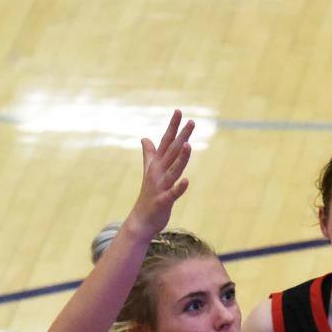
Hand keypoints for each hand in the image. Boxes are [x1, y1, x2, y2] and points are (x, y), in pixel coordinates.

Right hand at [125, 109, 193, 240]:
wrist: (140, 221)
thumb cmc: (148, 196)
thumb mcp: (148, 172)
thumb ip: (149, 155)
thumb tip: (145, 138)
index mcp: (156, 165)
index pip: (165, 142)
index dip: (172, 127)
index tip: (179, 111)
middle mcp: (158, 173)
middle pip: (171, 152)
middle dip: (181, 137)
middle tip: (191, 122)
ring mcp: (160, 187)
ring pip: (173, 170)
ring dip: (180, 158)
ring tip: (188, 145)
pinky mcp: (163, 201)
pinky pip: (172, 194)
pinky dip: (179, 188)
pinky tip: (186, 180)